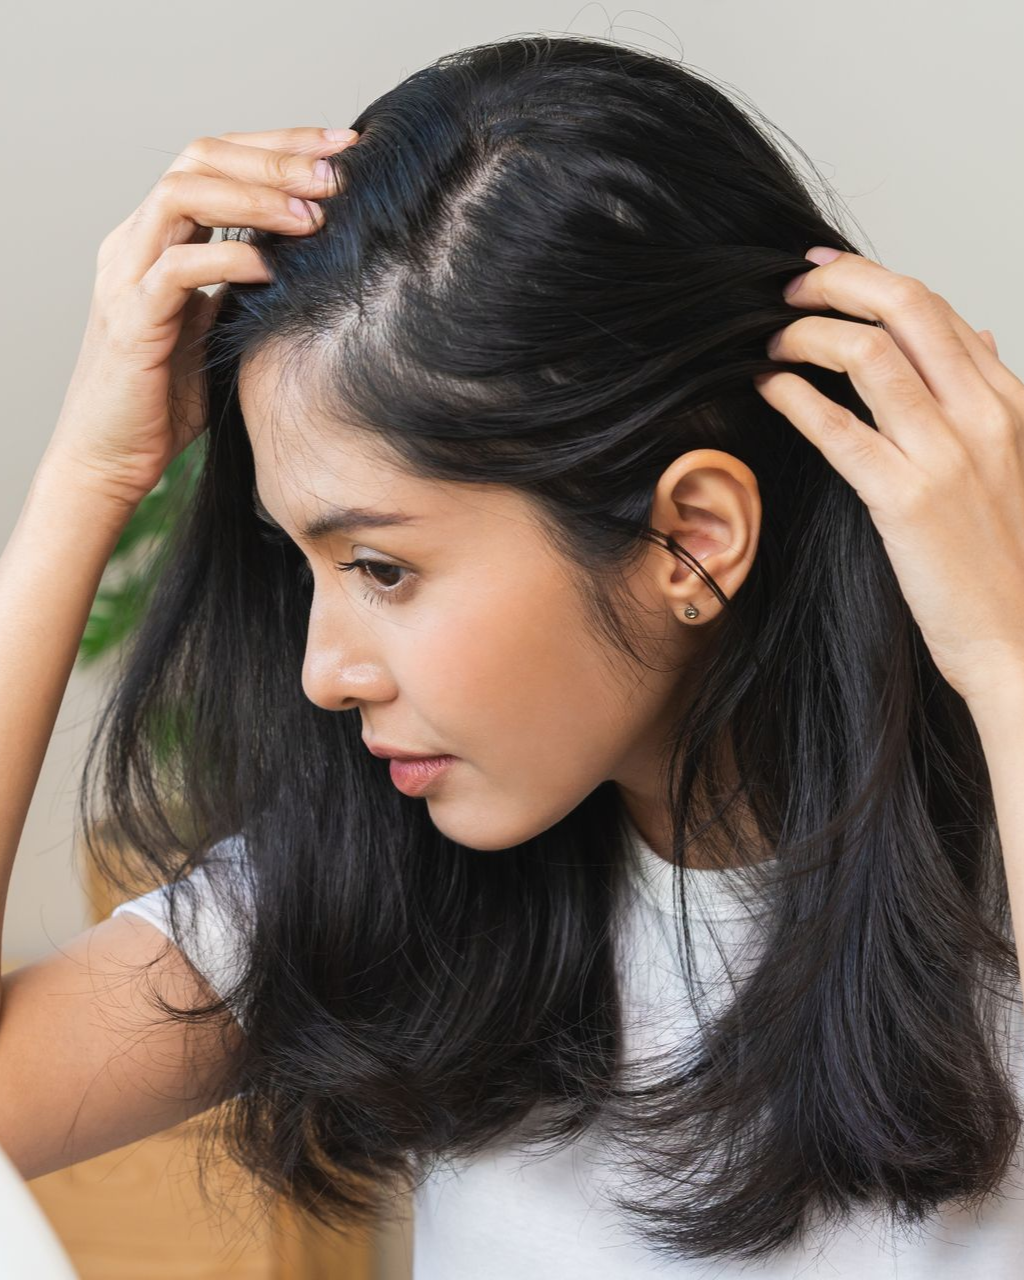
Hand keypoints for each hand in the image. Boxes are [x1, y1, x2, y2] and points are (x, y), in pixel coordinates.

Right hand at [46, 125, 358, 509]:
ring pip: (183, 193)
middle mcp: (135, 242)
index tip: (343, 148)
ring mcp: (126, 276)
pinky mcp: (132, 320)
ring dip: (256, 197)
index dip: (279, 145)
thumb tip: (311, 260)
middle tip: (339, 171)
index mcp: (156, 238)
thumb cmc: (168, 401)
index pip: (215, 160)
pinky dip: (231, 259)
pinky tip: (275, 269)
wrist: (110, 459)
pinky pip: (178, 267)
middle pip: (200, 157)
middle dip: (275, 156)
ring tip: (315, 215)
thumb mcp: (218, 329)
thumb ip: (246, 288)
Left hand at [753, 247, 1023, 708]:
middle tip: (790, 290)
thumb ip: (988, 394)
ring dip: (807, 334)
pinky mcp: (907, 500)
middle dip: (837, 282)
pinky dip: (794, 398)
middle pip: (905, 306)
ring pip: (868, 355)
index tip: (824, 267)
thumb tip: (977, 334)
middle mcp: (982, 414)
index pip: (936, 308)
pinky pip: (839, 429)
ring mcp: (947, 455)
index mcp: (1008, 400)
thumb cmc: (1005, 558)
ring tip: (771, 342)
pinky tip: (769, 389)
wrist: (1021, 639)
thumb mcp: (1014, 458)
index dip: (871, 276)